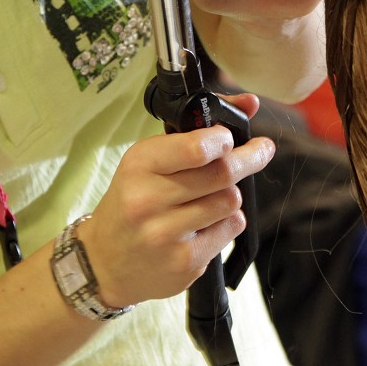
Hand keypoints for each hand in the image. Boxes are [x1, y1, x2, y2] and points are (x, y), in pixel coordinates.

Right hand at [81, 92, 271, 307]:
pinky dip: (227, 221)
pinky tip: (206, 223)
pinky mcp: (185, 261)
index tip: (229, 138)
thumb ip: (197, 131)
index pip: (197, 148)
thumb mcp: (148, 162)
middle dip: (249, 158)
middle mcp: (149, 200)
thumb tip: (250, 103)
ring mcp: (166, 234)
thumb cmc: (133, 202)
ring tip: (213, 195)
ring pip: (230, 200)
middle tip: (261, 150)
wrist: (105, 262)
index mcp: (139, 166)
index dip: (223, 139)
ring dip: (230, 194)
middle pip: (223, 173)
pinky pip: (230, 228)